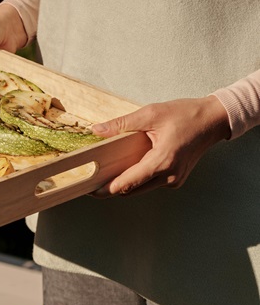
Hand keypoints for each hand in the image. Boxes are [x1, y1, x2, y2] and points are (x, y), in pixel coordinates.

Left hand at [91, 96, 231, 196]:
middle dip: (111, 188)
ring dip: (124, 184)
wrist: (213, 120)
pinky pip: (150, 184)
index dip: (106, 189)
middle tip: (91, 182)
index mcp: (162, 161)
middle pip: (131, 190)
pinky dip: (138, 179)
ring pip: (140, 189)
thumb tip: (97, 130)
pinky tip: (127, 168)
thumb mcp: (151, 114)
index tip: (90, 190)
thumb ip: (122, 124)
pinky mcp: (176, 179)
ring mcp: (174, 180)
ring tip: (105, 175)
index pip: (128, 183)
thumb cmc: (186, 115)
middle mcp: (169, 176)